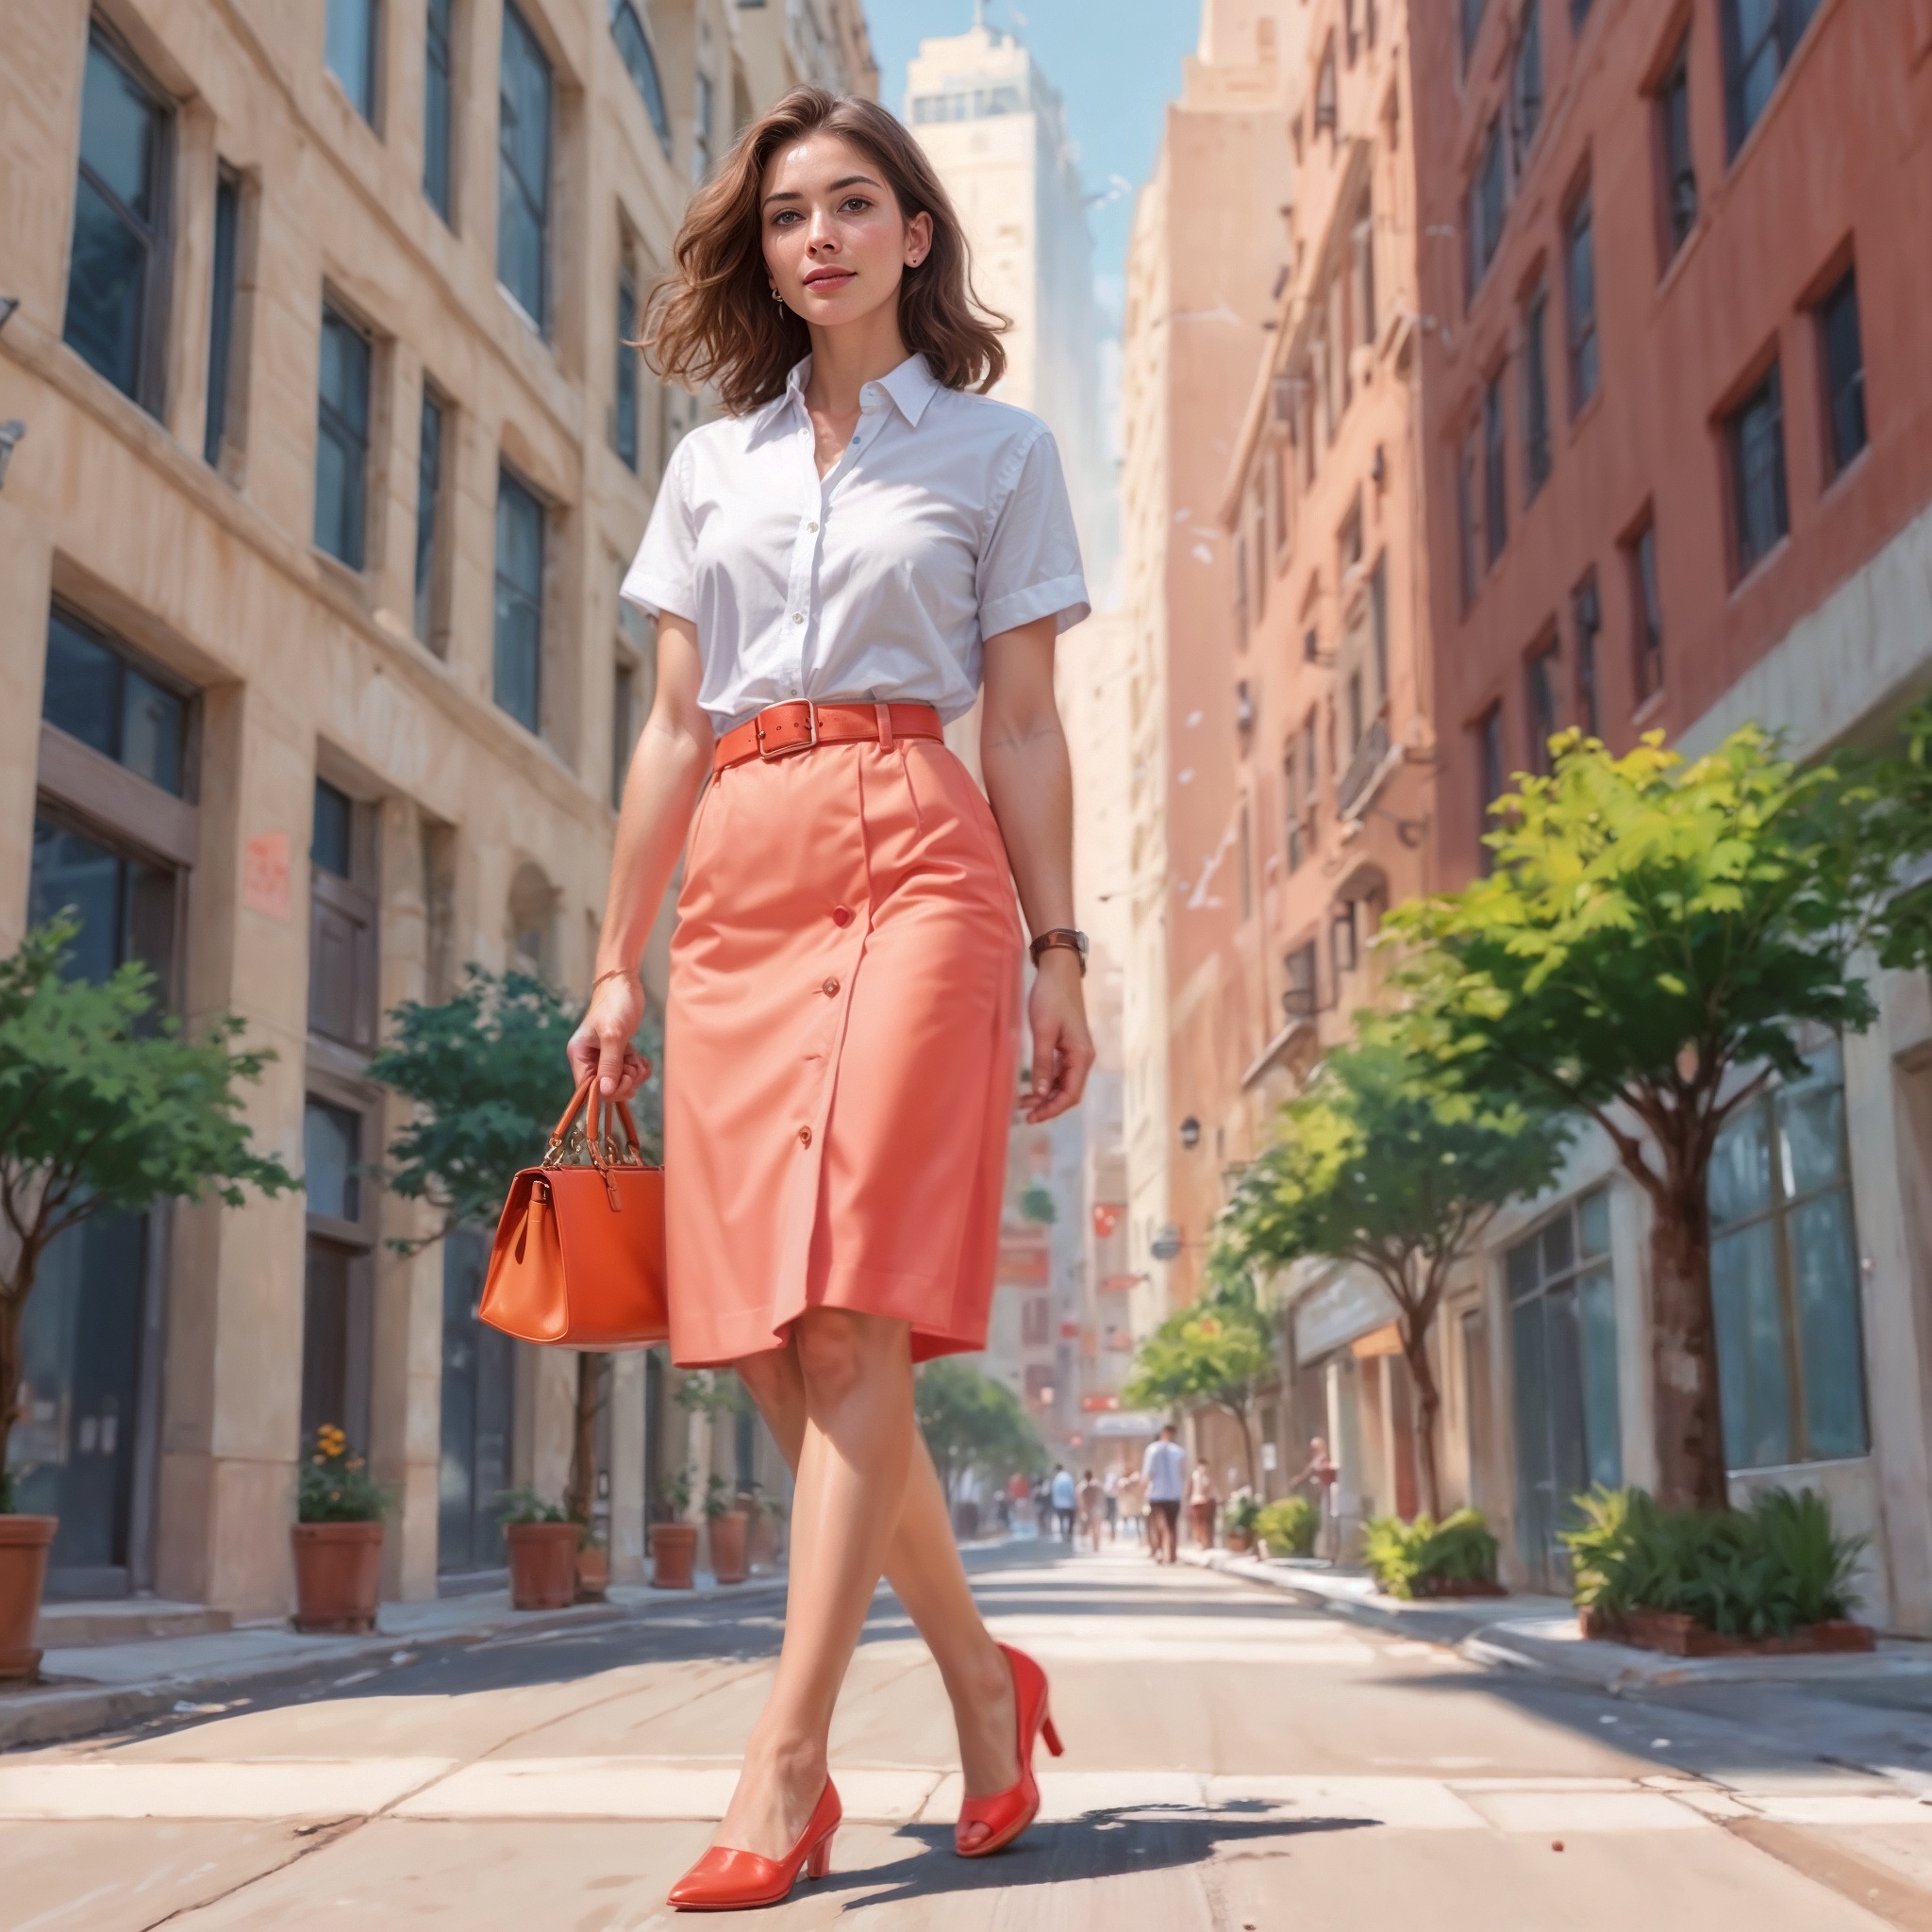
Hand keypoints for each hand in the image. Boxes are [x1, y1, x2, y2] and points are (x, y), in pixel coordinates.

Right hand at [567, 975, 650, 1101]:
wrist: (624, 982)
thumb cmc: (616, 1003)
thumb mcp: (613, 1035)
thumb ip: (610, 1065)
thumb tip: (605, 1092)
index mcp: (579, 1055)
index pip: (588, 1089)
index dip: (609, 1092)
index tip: (627, 1081)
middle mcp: (589, 1059)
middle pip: (607, 1089)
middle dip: (625, 1082)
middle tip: (634, 1067)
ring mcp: (604, 1057)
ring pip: (620, 1082)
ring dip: (634, 1074)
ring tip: (637, 1057)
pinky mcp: (618, 1053)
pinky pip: (629, 1072)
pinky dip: (638, 1068)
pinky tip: (641, 1057)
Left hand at [1023, 949, 1094, 1123]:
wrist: (1059, 971)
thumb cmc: (1051, 998)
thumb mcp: (1043, 1032)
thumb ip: (1042, 1064)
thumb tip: (1041, 1094)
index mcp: (1082, 1056)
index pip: (1071, 1094)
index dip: (1052, 1109)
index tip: (1032, 1118)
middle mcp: (1083, 1057)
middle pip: (1069, 1092)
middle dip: (1048, 1106)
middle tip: (1024, 1113)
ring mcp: (1077, 1052)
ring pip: (1064, 1084)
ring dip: (1046, 1096)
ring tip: (1023, 1103)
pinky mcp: (1069, 1046)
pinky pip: (1060, 1072)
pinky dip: (1047, 1082)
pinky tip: (1032, 1086)